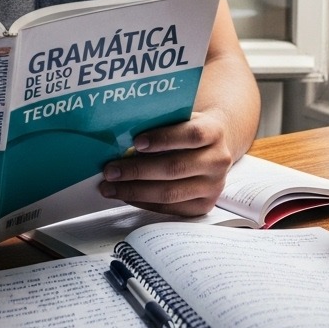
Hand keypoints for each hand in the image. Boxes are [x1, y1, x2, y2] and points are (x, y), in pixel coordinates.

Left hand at [98, 112, 234, 215]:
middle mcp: (218, 160)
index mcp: (214, 132)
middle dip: (138, 170)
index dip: (163, 139)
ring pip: (170, 193)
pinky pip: (170, 208)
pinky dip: (144, 202)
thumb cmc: (185, 130)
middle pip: (176, 168)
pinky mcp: (204, 206)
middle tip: (110, 170)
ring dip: (135, 191)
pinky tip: (126, 195)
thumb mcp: (180, 119)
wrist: (212, 148)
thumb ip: (159, 123)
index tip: (136, 142)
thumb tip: (121, 136)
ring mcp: (213, 186)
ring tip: (110, 187)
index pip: (191, 135)